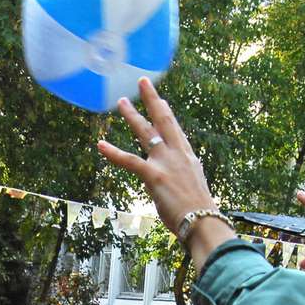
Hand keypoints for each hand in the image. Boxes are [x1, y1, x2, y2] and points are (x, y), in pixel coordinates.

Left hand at [97, 78, 231, 256]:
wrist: (204, 221)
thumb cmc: (200, 213)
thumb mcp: (194, 188)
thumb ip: (187, 177)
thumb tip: (185, 175)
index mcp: (188, 157)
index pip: (175, 129)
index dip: (165, 113)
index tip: (160, 100)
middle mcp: (177, 154)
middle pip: (164, 119)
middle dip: (152, 99)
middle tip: (142, 82)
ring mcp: (166, 162)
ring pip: (146, 132)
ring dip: (132, 115)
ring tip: (121, 102)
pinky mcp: (154, 175)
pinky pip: (130, 161)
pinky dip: (114, 152)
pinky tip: (100, 144)